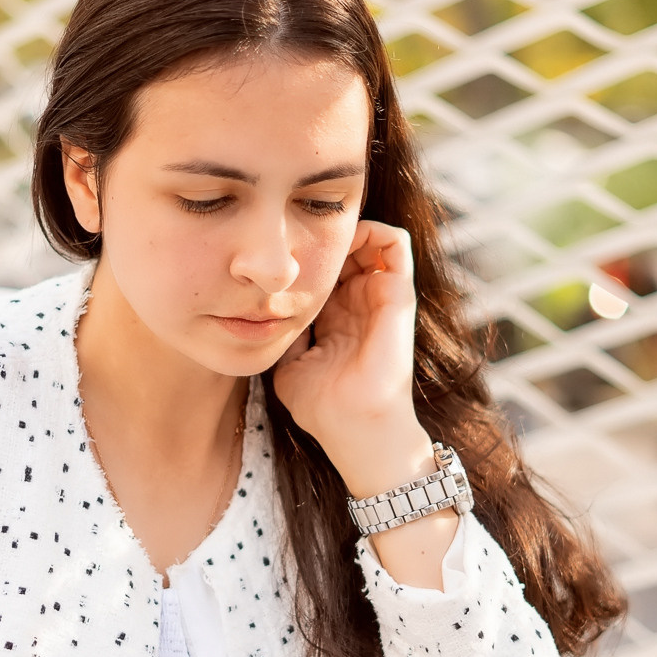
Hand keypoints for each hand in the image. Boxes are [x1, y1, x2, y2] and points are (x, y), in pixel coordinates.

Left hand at [271, 219, 433, 498]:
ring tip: (317, 232)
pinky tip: (340, 236)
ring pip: (369, 239)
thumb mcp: (289, 363)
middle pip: (343, 249)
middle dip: (319, 235)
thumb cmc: (322, 407)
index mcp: (336, 316)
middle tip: (293, 234)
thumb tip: (257, 311)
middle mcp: (360, 302)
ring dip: (344, 228)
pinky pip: (394, 242)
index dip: (301, 254)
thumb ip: (281, 335)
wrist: (355, 428)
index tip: (275, 251)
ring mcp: (380, 296)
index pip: (322, 269)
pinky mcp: (398, 294)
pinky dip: (371, 228)